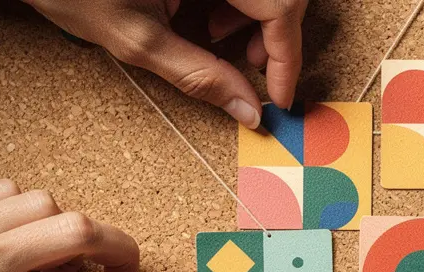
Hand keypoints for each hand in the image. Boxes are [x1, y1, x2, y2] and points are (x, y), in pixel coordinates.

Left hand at [22, 0, 308, 127]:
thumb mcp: (137, 39)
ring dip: (256, 19)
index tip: (279, 97)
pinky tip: (207, 18)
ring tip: (215, 37)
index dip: (286, 57)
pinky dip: (237, 5)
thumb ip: (199, 76)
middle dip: (275, 37)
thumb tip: (247, 109)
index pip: (281, 6)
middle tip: (248, 67)